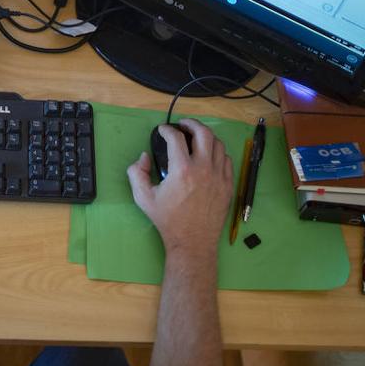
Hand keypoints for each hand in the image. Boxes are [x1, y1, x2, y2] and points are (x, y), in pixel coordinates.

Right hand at [126, 118, 233, 257]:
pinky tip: (209, 156)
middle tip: (183, 125)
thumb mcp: (143, 198)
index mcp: (182, 170)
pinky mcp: (228, 185)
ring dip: (206, 137)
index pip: (176, 138)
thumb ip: (137, 173)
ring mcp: (219, 176)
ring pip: (218, 144)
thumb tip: (144, 156)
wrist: (192, 241)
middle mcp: (203, 169)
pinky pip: (226, 160)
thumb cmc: (168, 220)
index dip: (167, 130)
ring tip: (196, 138)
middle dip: (191, 124)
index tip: (162, 130)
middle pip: (203, 133)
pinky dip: (217, 153)